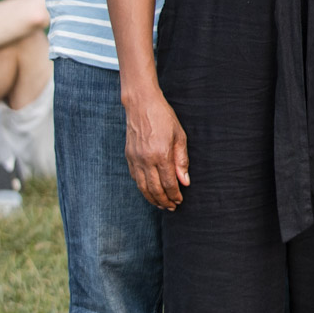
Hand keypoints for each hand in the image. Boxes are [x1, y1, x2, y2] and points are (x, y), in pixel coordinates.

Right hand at [123, 86, 190, 209]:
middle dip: (164, 201)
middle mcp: (145, 160)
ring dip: (152, 199)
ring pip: (143, 187)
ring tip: (162, 204)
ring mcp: (135, 159)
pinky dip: (143, 188)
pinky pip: (135, 178)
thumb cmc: (164, 117)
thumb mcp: (179, 136)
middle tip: (172, 207)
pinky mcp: (128, 157)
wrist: (141, 105)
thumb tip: (185, 182)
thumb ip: (182, 160)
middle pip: (154, 189)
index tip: (180, 201)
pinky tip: (150, 192)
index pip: (168, 183)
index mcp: (161, 155)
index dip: (174, 194)